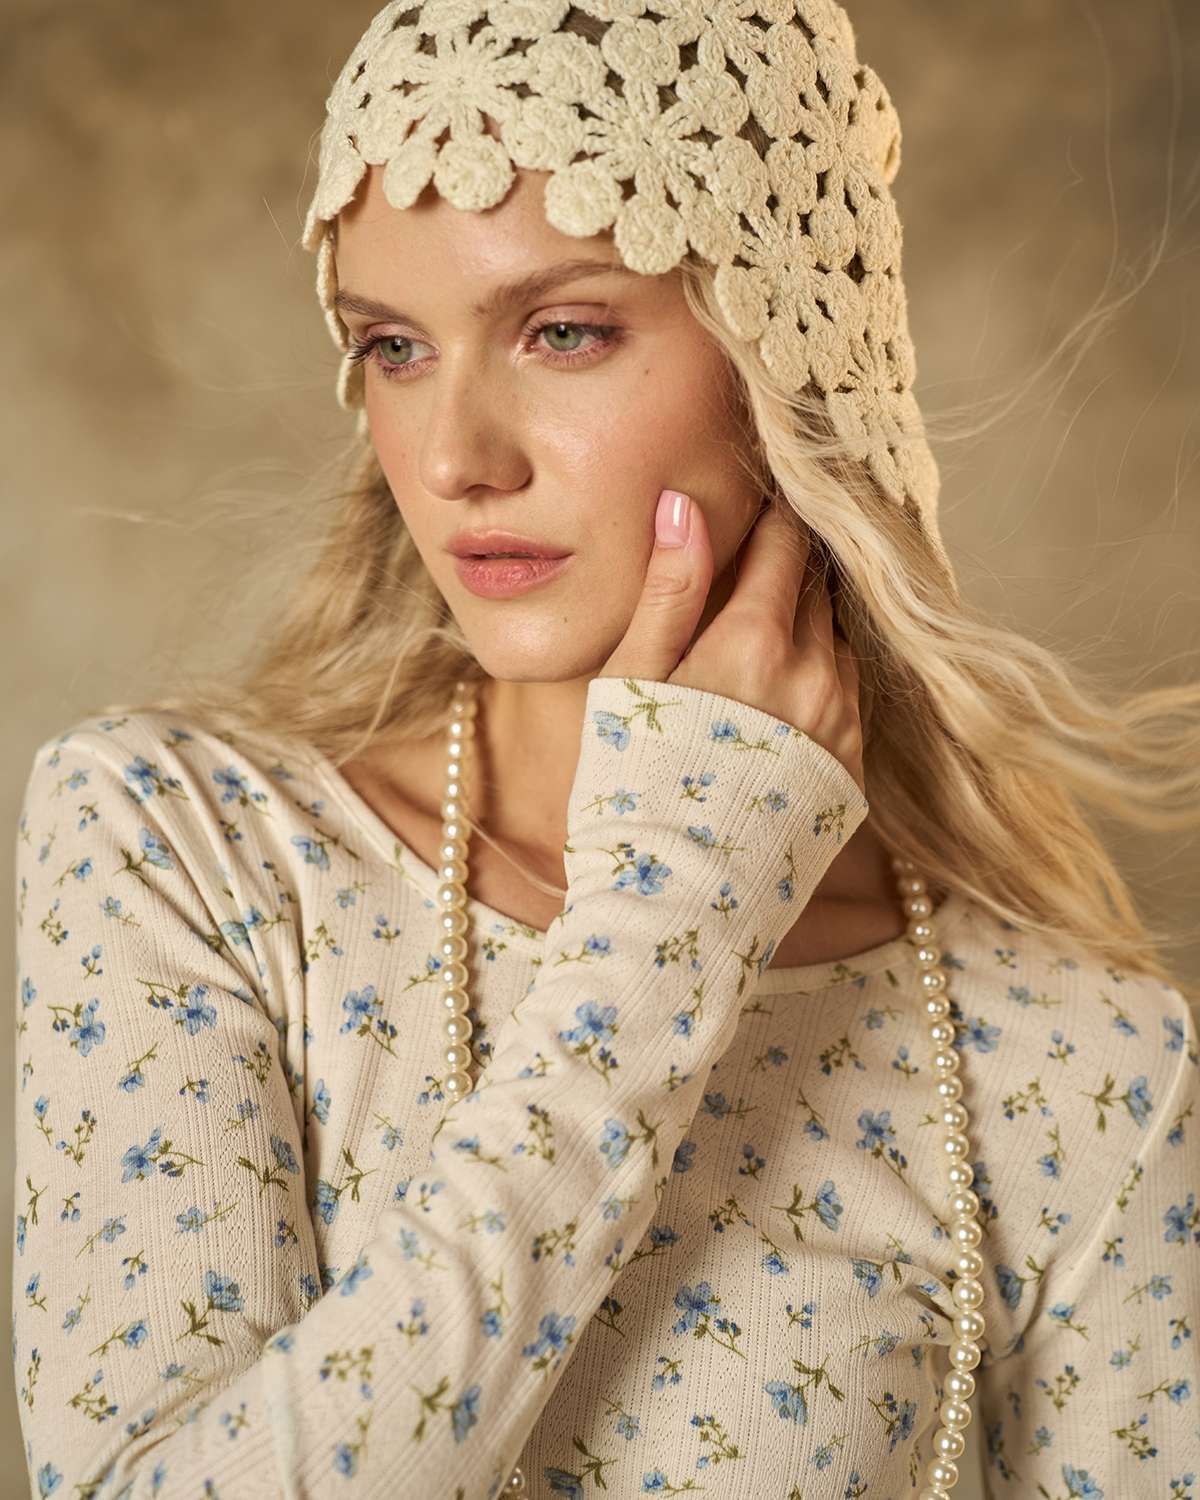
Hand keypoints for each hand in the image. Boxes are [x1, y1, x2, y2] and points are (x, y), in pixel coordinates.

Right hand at [596, 490, 865, 796]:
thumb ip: (669, 589)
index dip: (775, 518)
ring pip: (836, 640)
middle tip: (758, 562)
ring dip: (808, 625)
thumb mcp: (632, 680)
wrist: (676, 901)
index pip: (787, 546)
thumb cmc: (633, 787)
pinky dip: (821, 676)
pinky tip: (780, 696)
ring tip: (763, 634)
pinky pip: (849, 693)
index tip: (765, 503)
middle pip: (816, 588)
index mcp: (756, 641)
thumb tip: (685, 504)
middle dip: (790, 568)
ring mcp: (841, 722)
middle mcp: (814, 673)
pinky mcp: (853, 767)